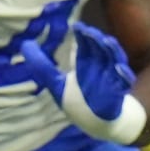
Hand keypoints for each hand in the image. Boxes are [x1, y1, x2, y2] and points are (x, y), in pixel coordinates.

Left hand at [21, 22, 145, 143]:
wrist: (98, 124)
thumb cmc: (79, 101)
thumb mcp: (56, 84)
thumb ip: (42, 66)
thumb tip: (25, 44)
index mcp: (85, 64)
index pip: (85, 45)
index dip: (82, 35)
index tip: (76, 26)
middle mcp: (99, 68)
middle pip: (100, 49)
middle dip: (96, 40)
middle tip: (89, 31)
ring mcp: (110, 79)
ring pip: (114, 61)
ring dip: (112, 52)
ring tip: (108, 42)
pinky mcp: (118, 93)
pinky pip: (123, 83)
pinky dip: (124, 75)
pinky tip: (121, 69)